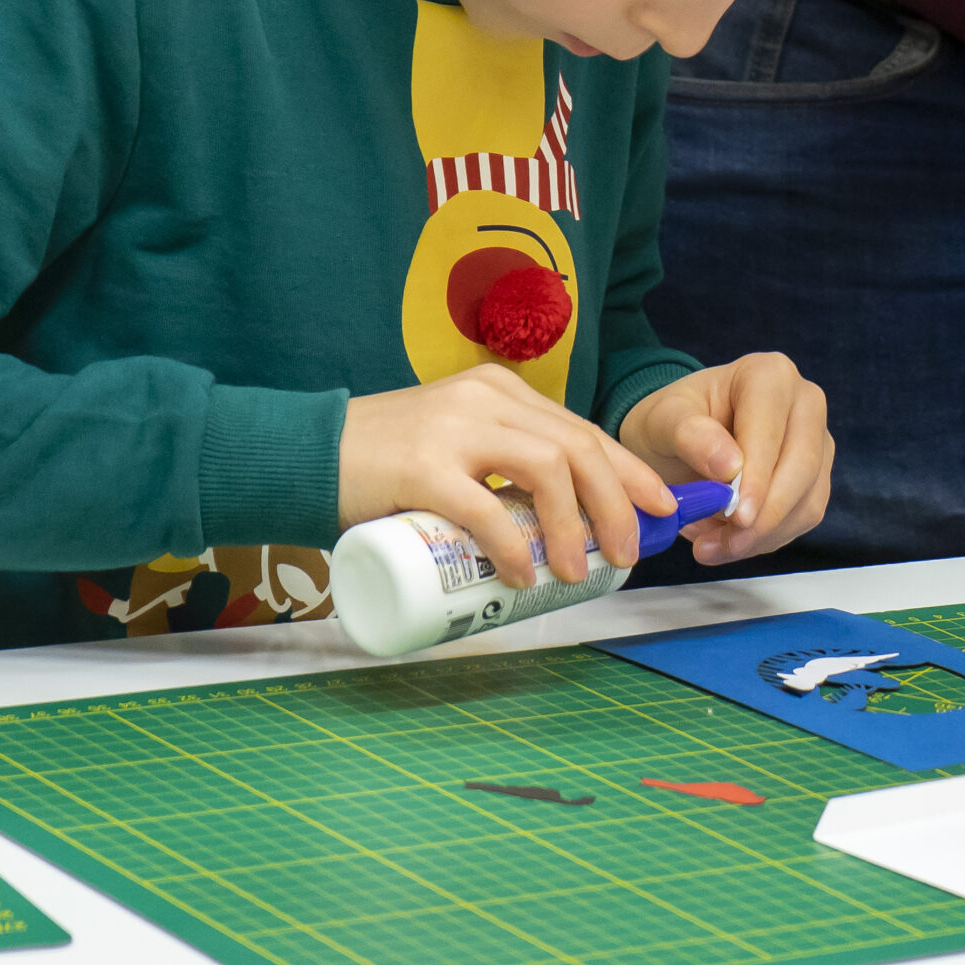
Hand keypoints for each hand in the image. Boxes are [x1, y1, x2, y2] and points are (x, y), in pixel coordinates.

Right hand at [338, 364, 675, 587]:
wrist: (304, 454)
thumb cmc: (385, 464)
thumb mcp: (457, 445)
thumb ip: (500, 467)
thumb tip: (562, 527)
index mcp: (499, 391)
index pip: (582, 429)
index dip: (629, 471)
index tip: (660, 509)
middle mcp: (484, 399)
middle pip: (577, 447)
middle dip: (617, 503)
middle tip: (628, 553)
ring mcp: (452, 430)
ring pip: (545, 469)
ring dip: (573, 525)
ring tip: (576, 571)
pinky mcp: (419, 467)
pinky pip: (483, 508)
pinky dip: (511, 544)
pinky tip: (522, 573)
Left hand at [619, 353, 832, 565]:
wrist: (679, 435)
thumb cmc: (672, 421)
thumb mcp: (663, 420)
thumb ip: (690, 435)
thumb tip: (729, 466)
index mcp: (769, 375)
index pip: (772, 430)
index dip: (759, 476)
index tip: (738, 515)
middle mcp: (804, 402)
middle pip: (802, 466)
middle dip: (765, 514)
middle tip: (726, 544)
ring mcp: (817, 440)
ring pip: (807, 498)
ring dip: (764, 534)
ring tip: (713, 547)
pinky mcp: (816, 476)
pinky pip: (804, 516)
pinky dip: (768, 538)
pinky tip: (730, 542)